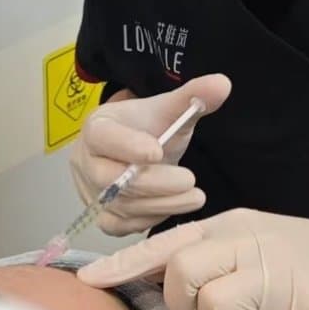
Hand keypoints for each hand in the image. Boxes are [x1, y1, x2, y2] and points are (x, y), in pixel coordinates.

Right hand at [69, 75, 231, 235]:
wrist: (137, 152)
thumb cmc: (149, 130)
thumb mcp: (170, 110)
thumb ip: (193, 97)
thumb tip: (223, 83)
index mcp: (97, 127)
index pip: (102, 137)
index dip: (127, 146)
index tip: (157, 151)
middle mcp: (85, 161)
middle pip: (110, 179)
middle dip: (154, 183)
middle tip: (190, 180)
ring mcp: (90, 192)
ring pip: (120, 206)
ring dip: (161, 204)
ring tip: (195, 197)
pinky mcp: (101, 215)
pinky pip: (121, 225)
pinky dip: (149, 219)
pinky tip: (172, 207)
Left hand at [78, 208, 308, 309]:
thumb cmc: (303, 257)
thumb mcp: (251, 241)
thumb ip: (209, 255)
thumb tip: (154, 278)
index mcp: (231, 223)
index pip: (166, 243)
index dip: (124, 266)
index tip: (86, 281)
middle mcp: (248, 240)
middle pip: (181, 276)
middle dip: (184, 304)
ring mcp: (275, 272)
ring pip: (212, 308)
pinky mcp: (300, 307)